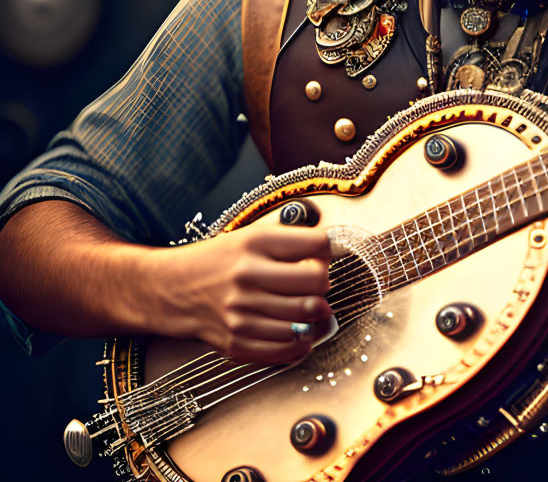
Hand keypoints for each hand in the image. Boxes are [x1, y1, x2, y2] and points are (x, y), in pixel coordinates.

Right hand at [151, 220, 332, 363]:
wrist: (172, 289)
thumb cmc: (220, 260)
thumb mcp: (253, 236)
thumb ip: (293, 241)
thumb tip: (336, 248)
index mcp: (255, 244)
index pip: (317, 245)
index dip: (331, 250)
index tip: (328, 254)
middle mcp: (247, 276)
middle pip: (317, 283)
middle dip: (324, 284)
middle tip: (316, 284)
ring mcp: (241, 313)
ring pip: (307, 318)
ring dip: (317, 316)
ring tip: (311, 307)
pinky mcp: (236, 343)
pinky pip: (288, 349)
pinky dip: (303, 342)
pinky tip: (300, 330)